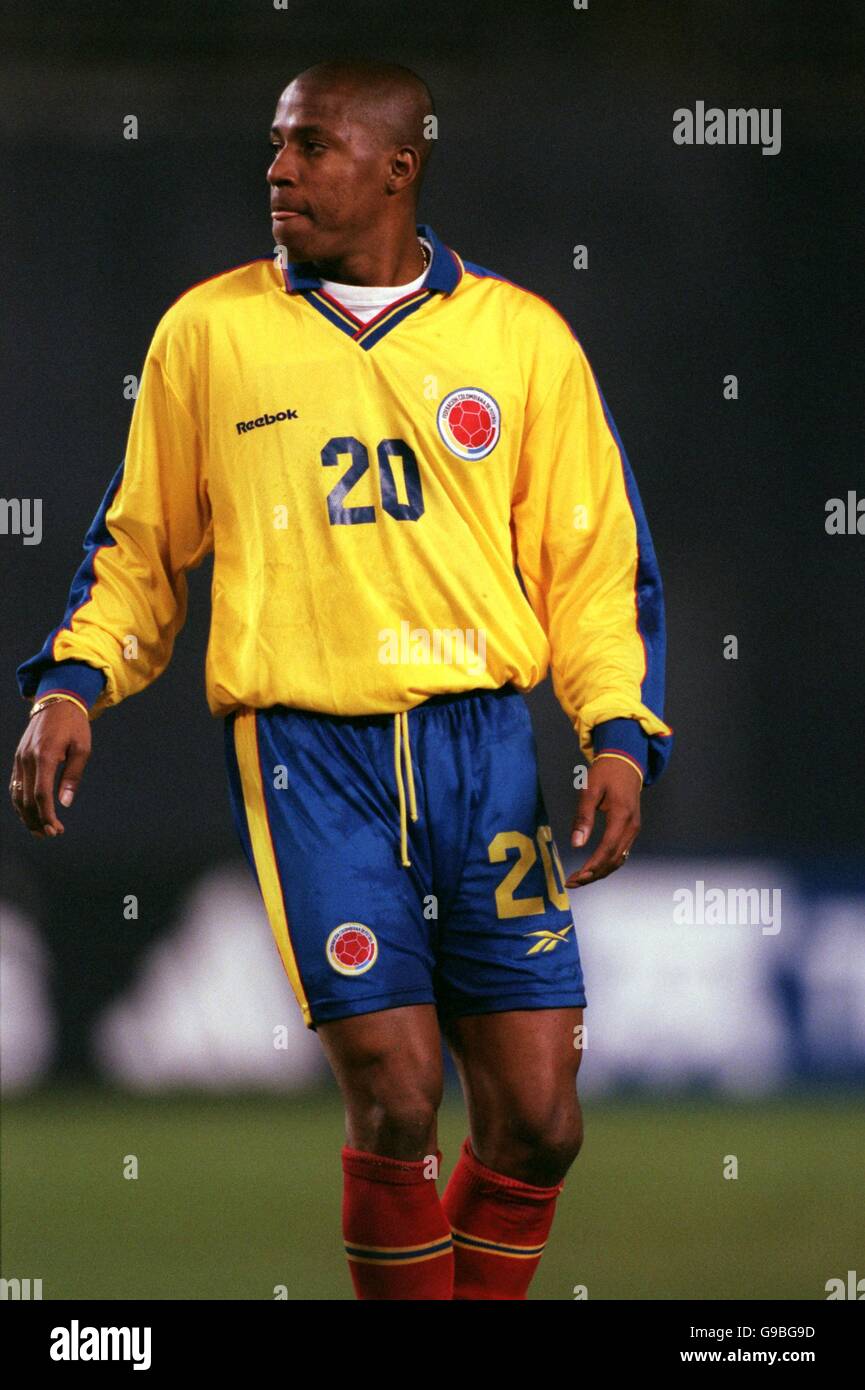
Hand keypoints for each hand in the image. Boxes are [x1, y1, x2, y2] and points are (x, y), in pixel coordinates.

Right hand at [9, 702, 91, 837]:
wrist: (57, 702)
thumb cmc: (74, 725)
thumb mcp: (82, 749)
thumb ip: (73, 776)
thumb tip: (65, 803)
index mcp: (45, 756)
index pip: (41, 794)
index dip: (47, 815)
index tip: (56, 829)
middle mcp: (28, 759)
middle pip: (26, 799)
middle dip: (37, 820)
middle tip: (51, 834)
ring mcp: (19, 758)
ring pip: (17, 794)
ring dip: (26, 815)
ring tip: (39, 830)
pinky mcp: (18, 758)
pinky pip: (15, 785)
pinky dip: (20, 802)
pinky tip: (29, 813)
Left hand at [566, 757, 640, 887]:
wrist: (625, 762)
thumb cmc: (605, 773)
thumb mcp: (589, 790)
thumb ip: (583, 817)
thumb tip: (576, 844)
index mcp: (622, 816)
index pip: (607, 849)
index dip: (592, 866)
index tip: (576, 876)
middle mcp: (632, 827)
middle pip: (614, 860)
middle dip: (593, 875)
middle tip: (572, 882)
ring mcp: (634, 829)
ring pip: (619, 859)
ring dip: (600, 872)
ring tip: (579, 879)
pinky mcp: (631, 829)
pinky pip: (621, 853)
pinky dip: (607, 864)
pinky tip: (593, 868)